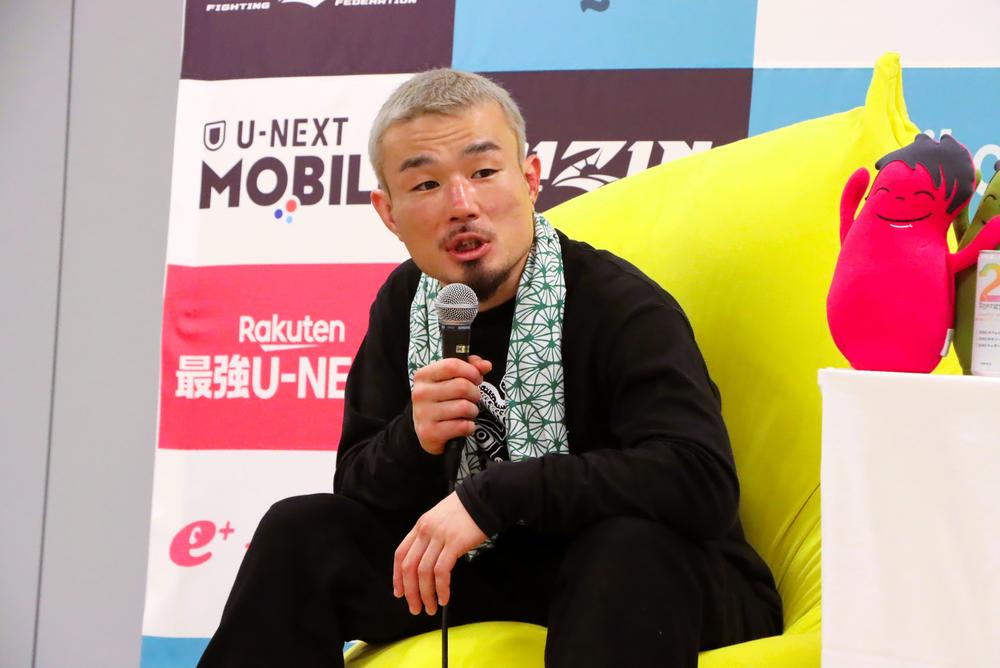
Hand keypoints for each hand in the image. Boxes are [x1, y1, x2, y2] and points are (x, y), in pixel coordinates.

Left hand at [393, 492, 487, 615]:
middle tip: (415, 608)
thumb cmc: (465, 511)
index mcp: (420, 526)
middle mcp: (426, 531)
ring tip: (431, 608)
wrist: (484, 498)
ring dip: (426, 595)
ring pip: (424, 572)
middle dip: (410, 592)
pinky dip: (441, 588)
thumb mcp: (440, 519)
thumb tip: (426, 564)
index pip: (400, 554)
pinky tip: (444, 598)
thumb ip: (430, 537)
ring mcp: (439, 536)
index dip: (397, 577)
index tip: (399, 593)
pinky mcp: (455, 543)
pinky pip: (442, 571)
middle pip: (409, 567)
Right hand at [411, 355, 491, 454]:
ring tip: (466, 413)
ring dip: (472, 411)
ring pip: (464, 407)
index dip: (471, 371)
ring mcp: (423, 414)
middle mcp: (420, 393)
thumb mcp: (452, 380)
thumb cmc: (442, 401)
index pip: (452, 366)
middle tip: (472, 399)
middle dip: (474, 393)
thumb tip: (486, 365)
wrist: (427, 430)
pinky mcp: (429, 433)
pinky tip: (462, 425)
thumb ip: (470, 368)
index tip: (476, 378)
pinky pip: (462, 426)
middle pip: (462, 386)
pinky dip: (469, 426)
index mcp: (423, 375)